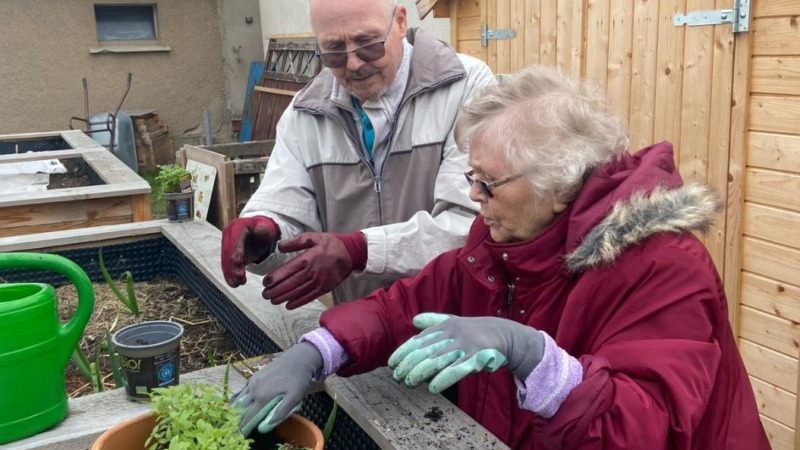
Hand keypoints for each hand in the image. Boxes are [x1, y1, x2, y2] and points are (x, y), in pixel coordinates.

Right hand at [221, 216, 279, 286]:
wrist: (258, 231)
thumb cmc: (264, 229)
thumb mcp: (267, 227)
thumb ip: (264, 229)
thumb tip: (259, 231)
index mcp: (237, 227)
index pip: (235, 240)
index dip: (236, 252)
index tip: (239, 263)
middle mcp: (228, 235)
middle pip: (228, 252)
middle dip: (232, 267)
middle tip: (239, 279)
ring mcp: (226, 245)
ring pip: (226, 260)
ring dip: (230, 273)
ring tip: (237, 284)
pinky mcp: (228, 254)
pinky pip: (227, 265)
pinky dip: (230, 274)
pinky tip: (234, 283)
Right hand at [231, 342, 322, 436]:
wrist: (297, 358)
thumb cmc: (298, 379)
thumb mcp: (295, 397)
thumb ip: (281, 411)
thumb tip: (266, 425)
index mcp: (262, 397)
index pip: (248, 416)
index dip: (243, 426)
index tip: (241, 433)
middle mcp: (254, 389)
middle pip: (241, 408)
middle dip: (238, 418)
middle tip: (238, 426)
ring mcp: (253, 381)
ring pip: (240, 398)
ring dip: (236, 408)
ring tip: (235, 417)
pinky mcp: (255, 376)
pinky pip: (243, 389)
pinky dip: (239, 397)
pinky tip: (238, 401)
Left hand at [263, 232, 365, 309]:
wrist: (350, 254)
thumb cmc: (330, 244)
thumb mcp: (313, 237)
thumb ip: (296, 241)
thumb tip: (280, 246)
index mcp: (308, 259)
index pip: (288, 270)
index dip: (276, 277)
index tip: (266, 282)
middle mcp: (312, 272)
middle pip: (291, 284)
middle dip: (276, 290)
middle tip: (265, 294)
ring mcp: (319, 282)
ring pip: (298, 292)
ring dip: (284, 297)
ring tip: (273, 300)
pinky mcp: (324, 288)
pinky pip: (309, 297)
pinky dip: (298, 302)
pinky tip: (289, 305)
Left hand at [388, 313, 543, 393]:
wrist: (503, 333)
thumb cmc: (474, 330)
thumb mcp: (454, 322)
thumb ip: (434, 321)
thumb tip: (414, 320)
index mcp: (444, 326)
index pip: (419, 340)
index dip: (403, 352)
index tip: (392, 364)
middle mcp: (452, 333)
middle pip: (425, 351)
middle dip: (408, 365)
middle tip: (397, 377)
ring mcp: (464, 345)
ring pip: (437, 360)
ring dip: (420, 373)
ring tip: (409, 383)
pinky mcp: (476, 357)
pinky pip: (457, 369)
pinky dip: (443, 379)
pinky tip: (432, 388)